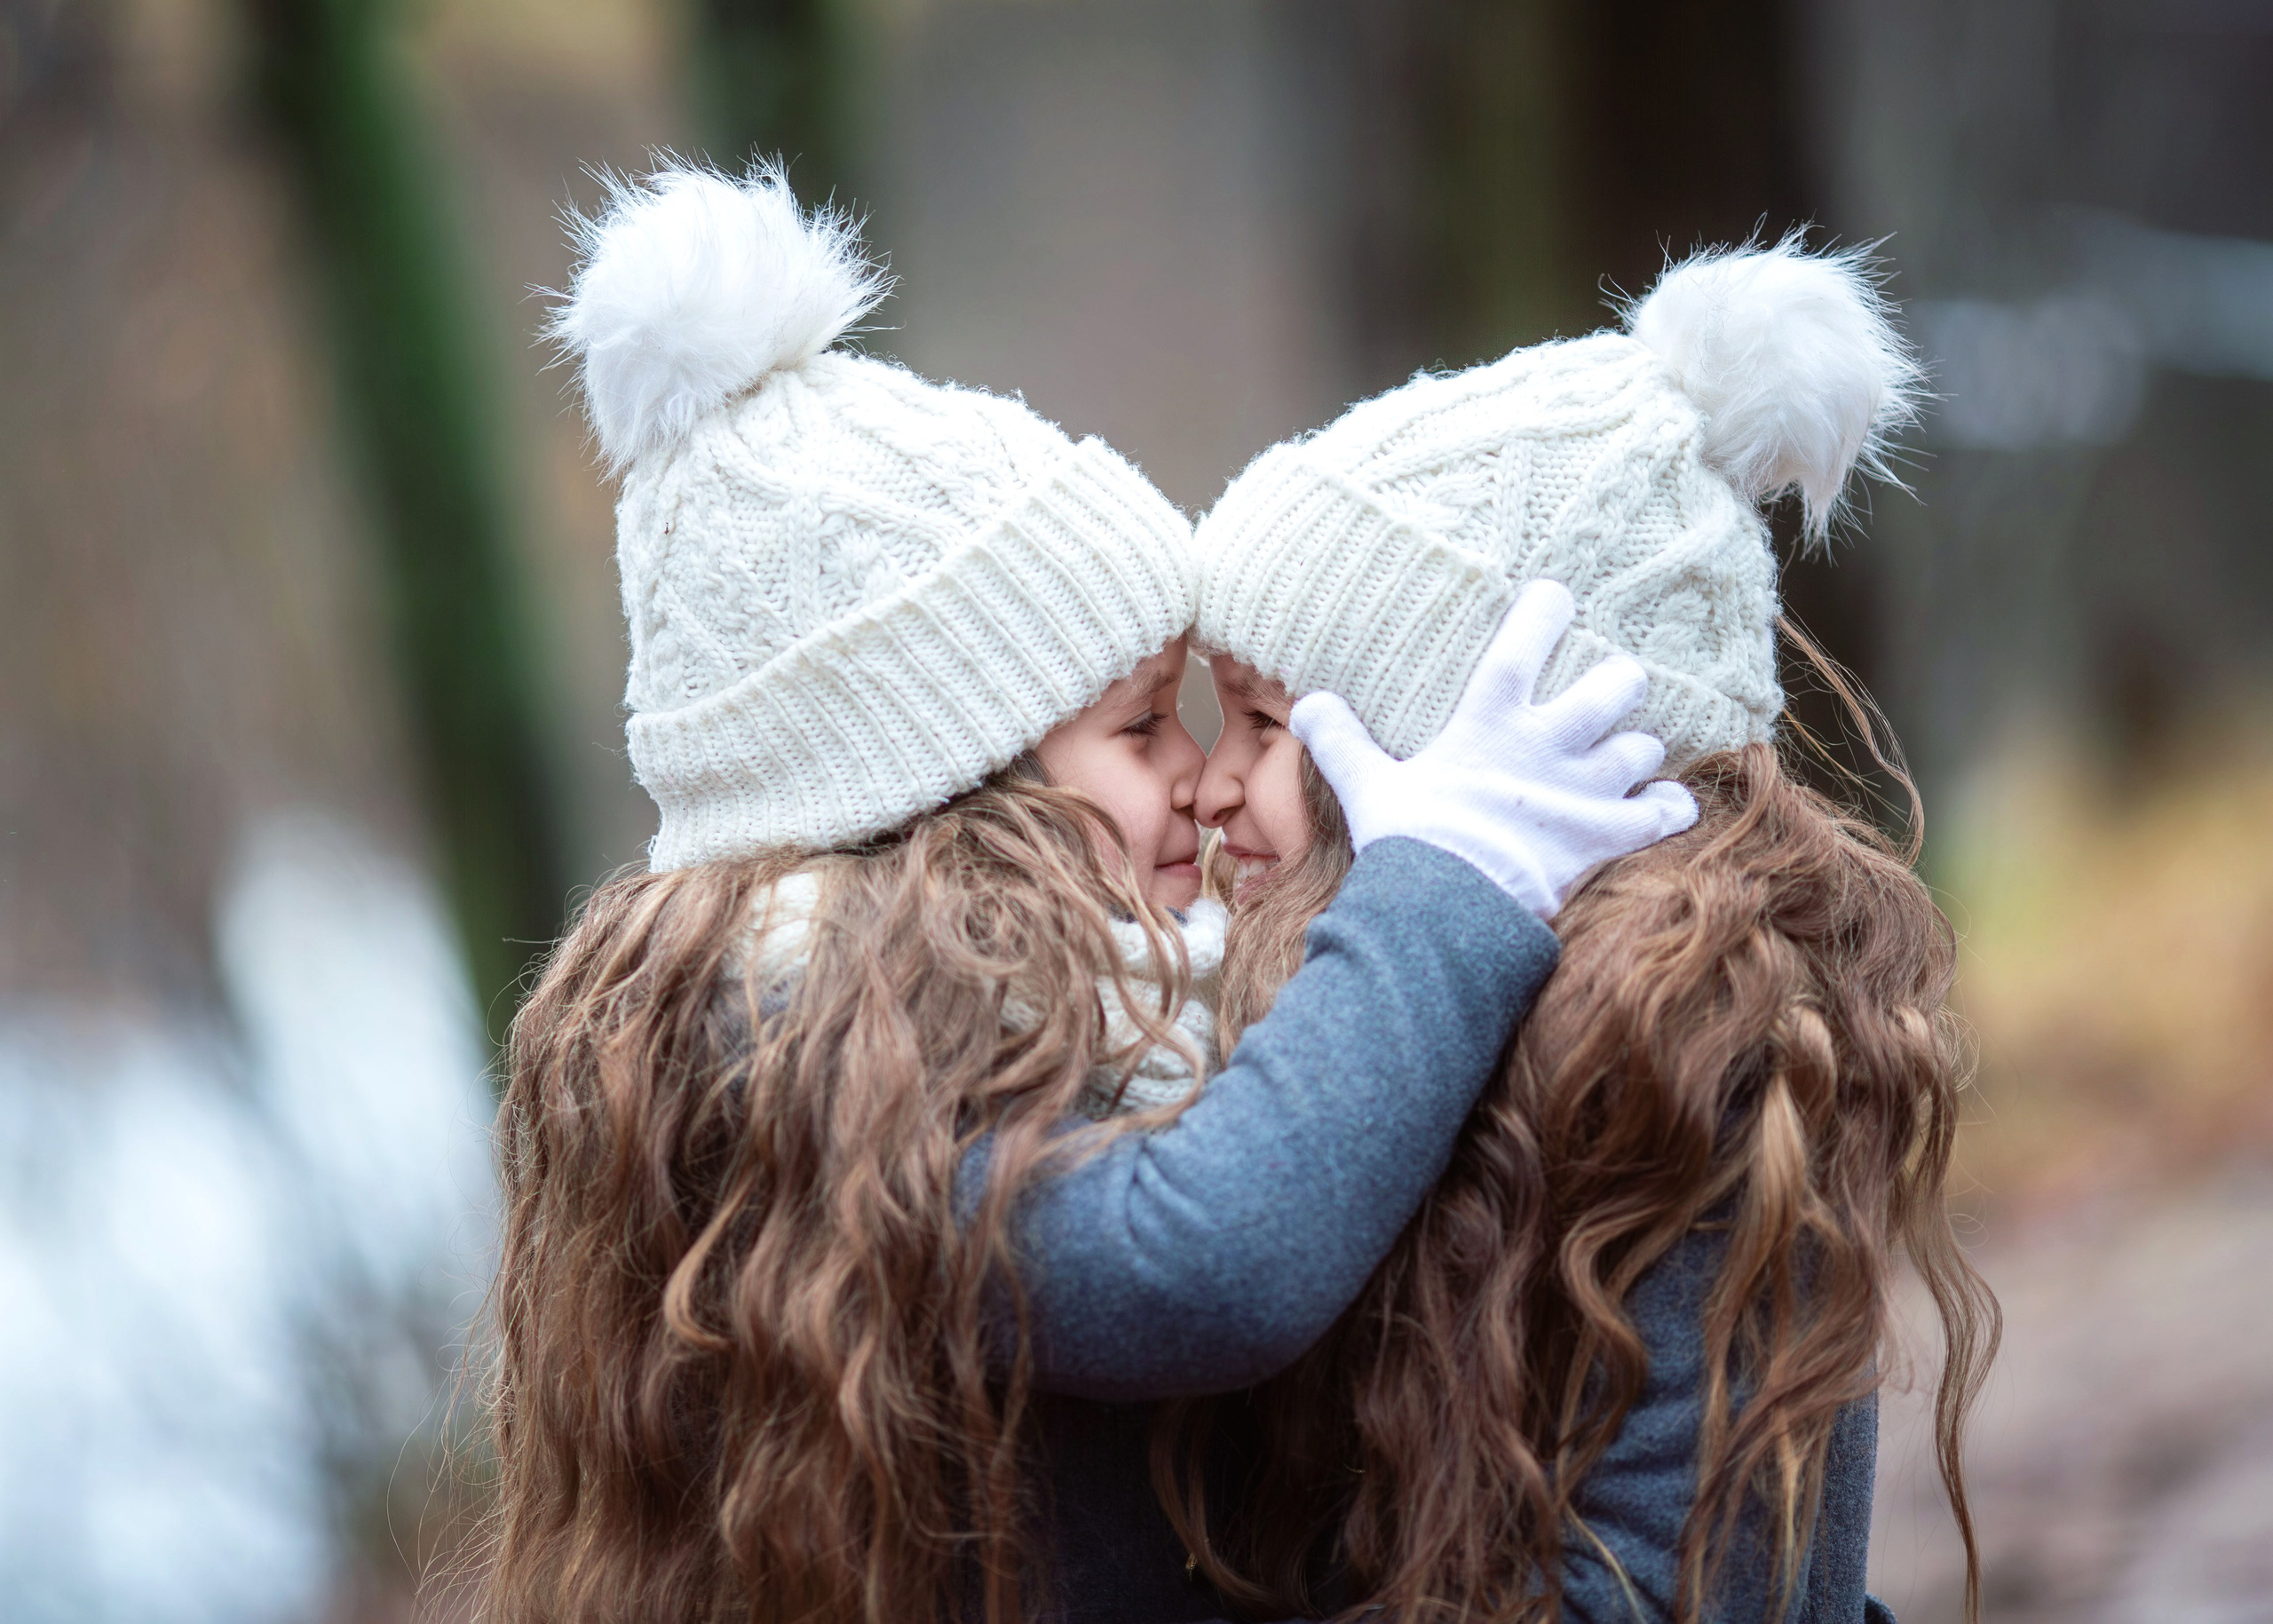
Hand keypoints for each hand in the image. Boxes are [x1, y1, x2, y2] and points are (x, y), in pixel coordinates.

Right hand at [1290, 580, 1698, 916]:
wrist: (1447, 911)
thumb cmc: (1409, 844)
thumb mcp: (1367, 787)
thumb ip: (1340, 740)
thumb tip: (1306, 705)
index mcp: (1491, 722)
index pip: (1526, 642)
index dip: (1547, 611)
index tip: (1558, 597)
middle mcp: (1549, 745)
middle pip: (1615, 686)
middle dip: (1621, 683)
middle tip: (1614, 689)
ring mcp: (1585, 791)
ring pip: (1642, 747)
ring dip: (1640, 751)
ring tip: (1630, 756)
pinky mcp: (1609, 837)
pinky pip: (1666, 811)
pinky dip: (1671, 806)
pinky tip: (1667, 805)